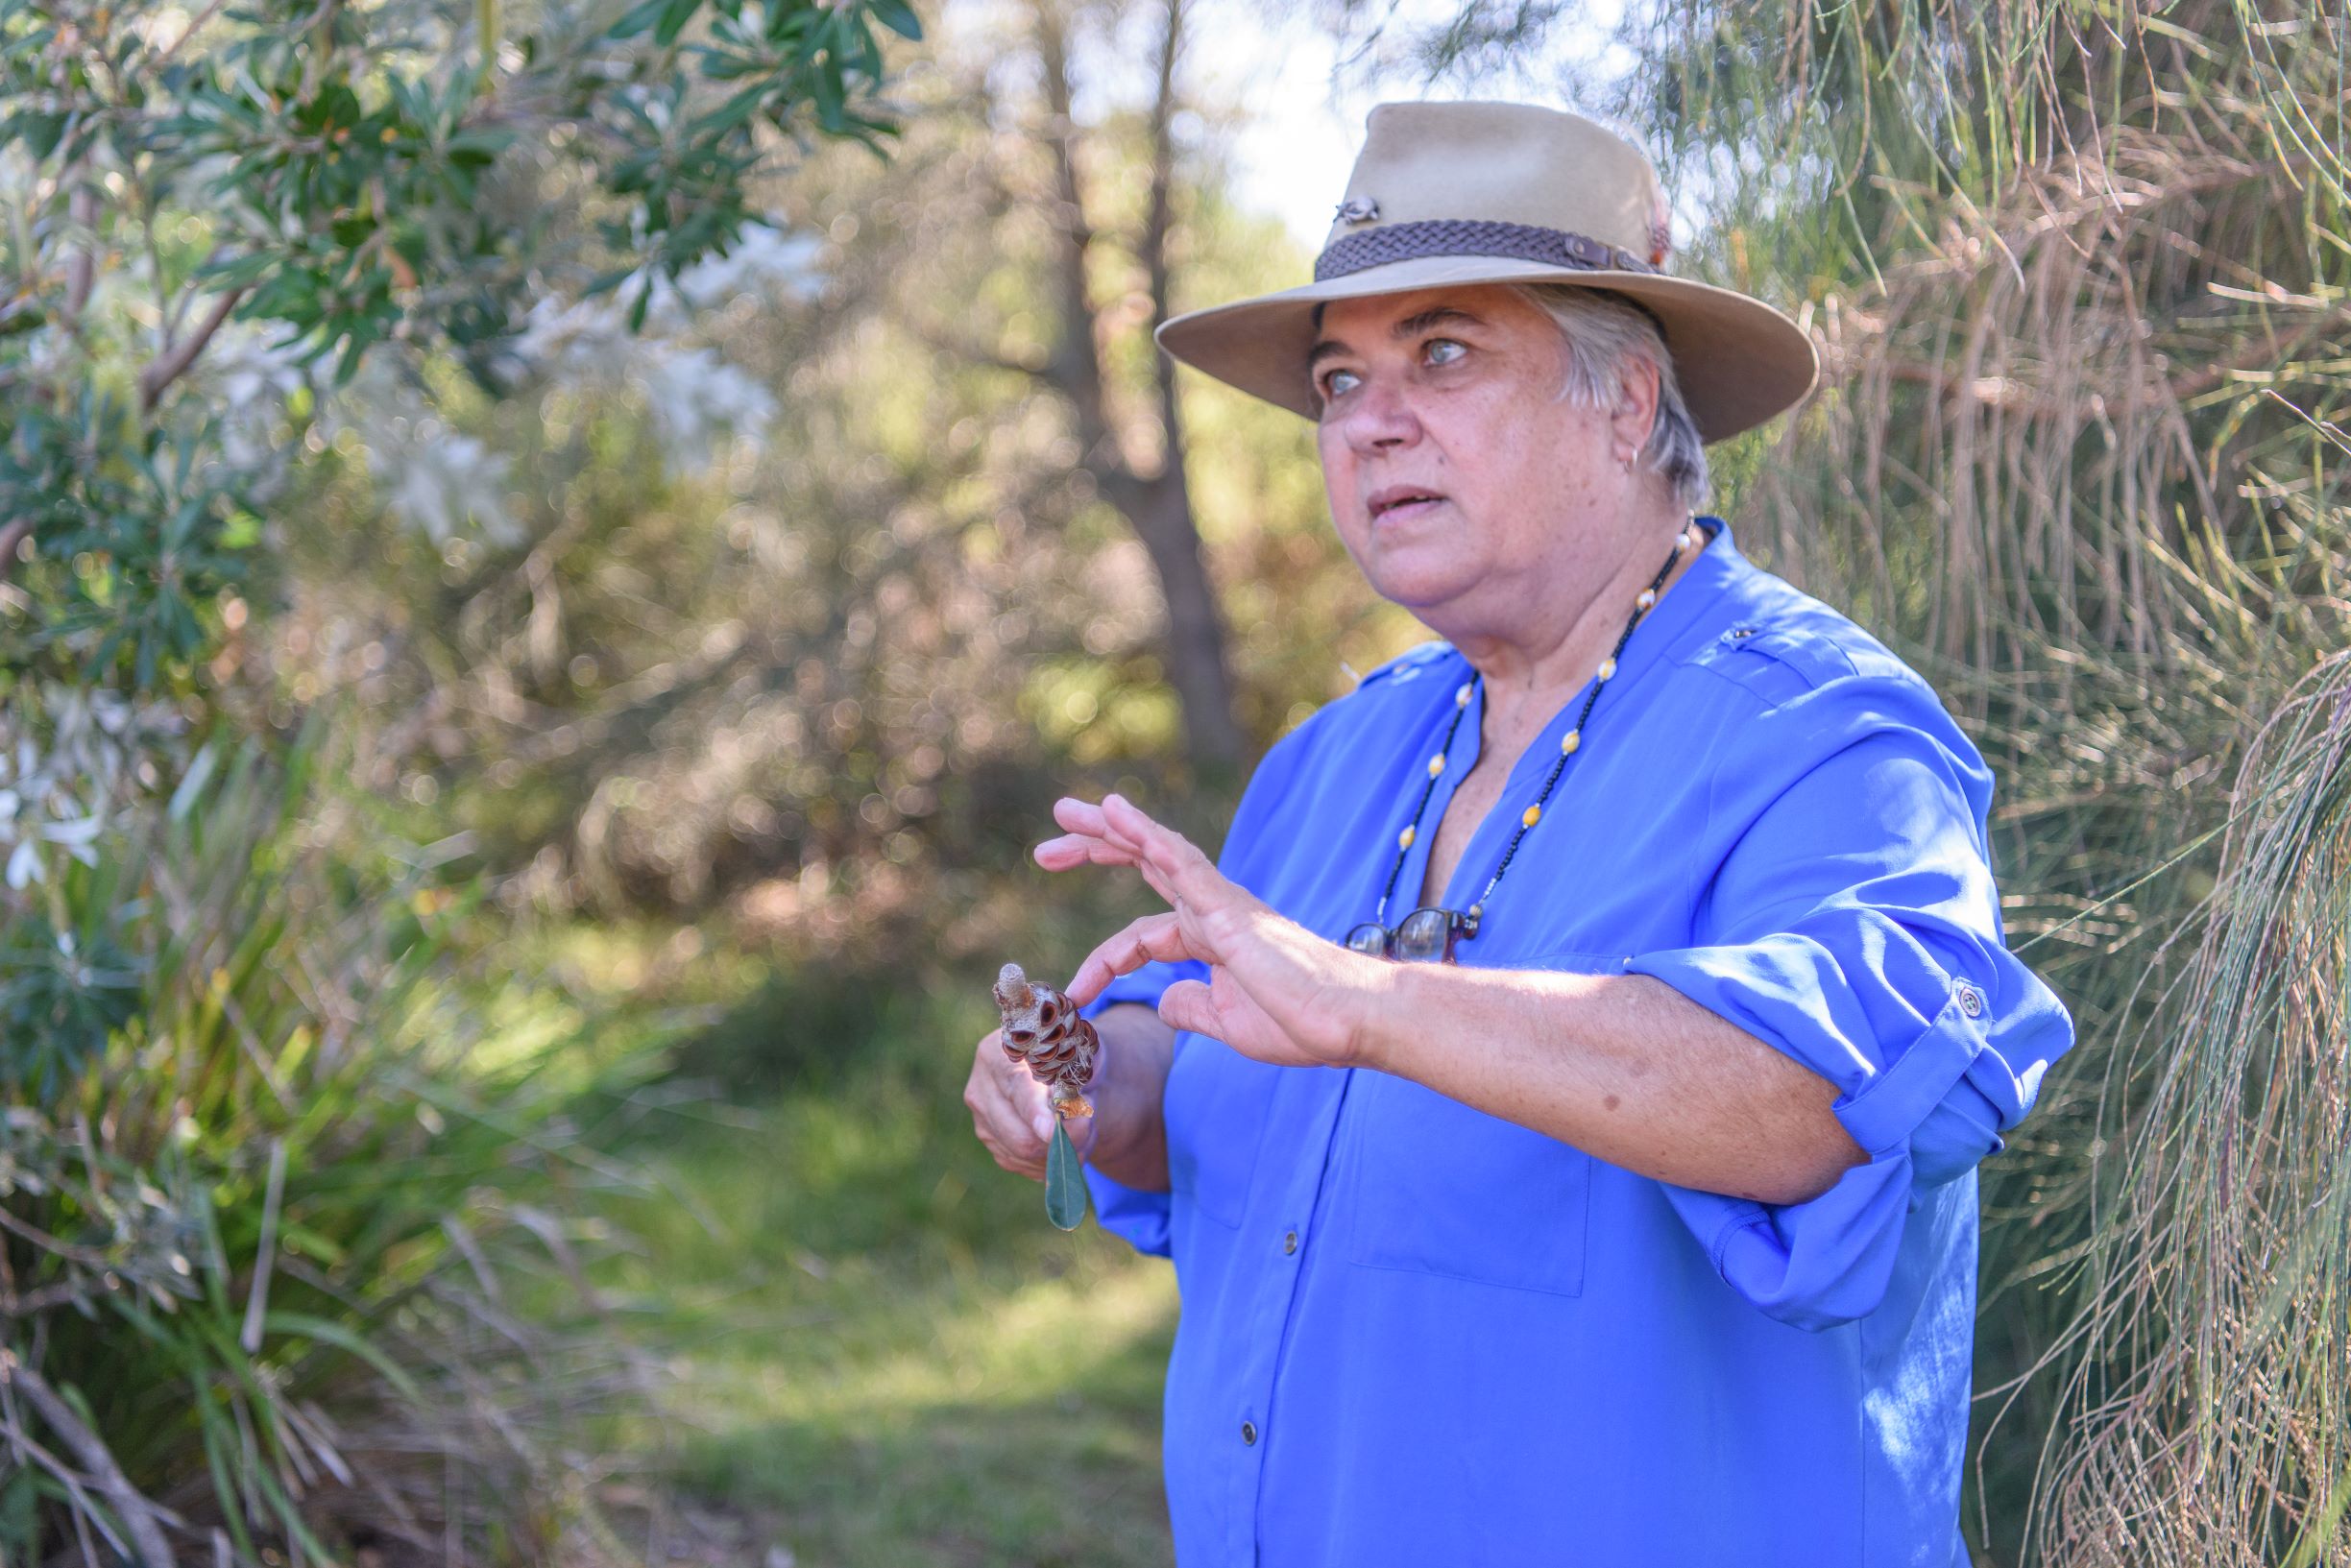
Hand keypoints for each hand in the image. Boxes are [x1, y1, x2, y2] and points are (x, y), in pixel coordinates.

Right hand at [964, 1025, 1096, 1180]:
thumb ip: (1078, 1076)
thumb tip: (1071, 1111)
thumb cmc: (1072, 1056)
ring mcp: (982, 1120)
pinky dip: (1054, 1160)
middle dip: (1060, 1138)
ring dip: (1063, 1150)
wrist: (1064, 1071)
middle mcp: (981, 1089)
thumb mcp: (1081, 1053)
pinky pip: (1025, 1166)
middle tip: (1089, 1123)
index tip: (1053, 1130)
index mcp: (996, 1053)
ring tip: (1084, 1127)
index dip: (1035, 1111)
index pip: (1016, 1087)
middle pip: (1018, 1134)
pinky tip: (1069, 1140)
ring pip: (1024, 1155)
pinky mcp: (993, 1144)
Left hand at [1033, 792, 1389, 1067]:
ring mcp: (1221, 904)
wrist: (1350, 1023)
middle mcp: (1212, 911)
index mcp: (1211, 939)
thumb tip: (1164, 1002)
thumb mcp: (1229, 1024)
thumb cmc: (1303, 1024)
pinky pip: (1179, 859)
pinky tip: (1111, 811)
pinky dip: (1143, 833)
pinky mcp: (1229, 907)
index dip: (1103, 960)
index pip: (1140, 937)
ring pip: (1155, 852)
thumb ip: (1194, 1008)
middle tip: (1046, 848)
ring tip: (1066, 812)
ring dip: (1108, 830)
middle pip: (1143, 867)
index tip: (1076, 993)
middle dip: (1095, 852)